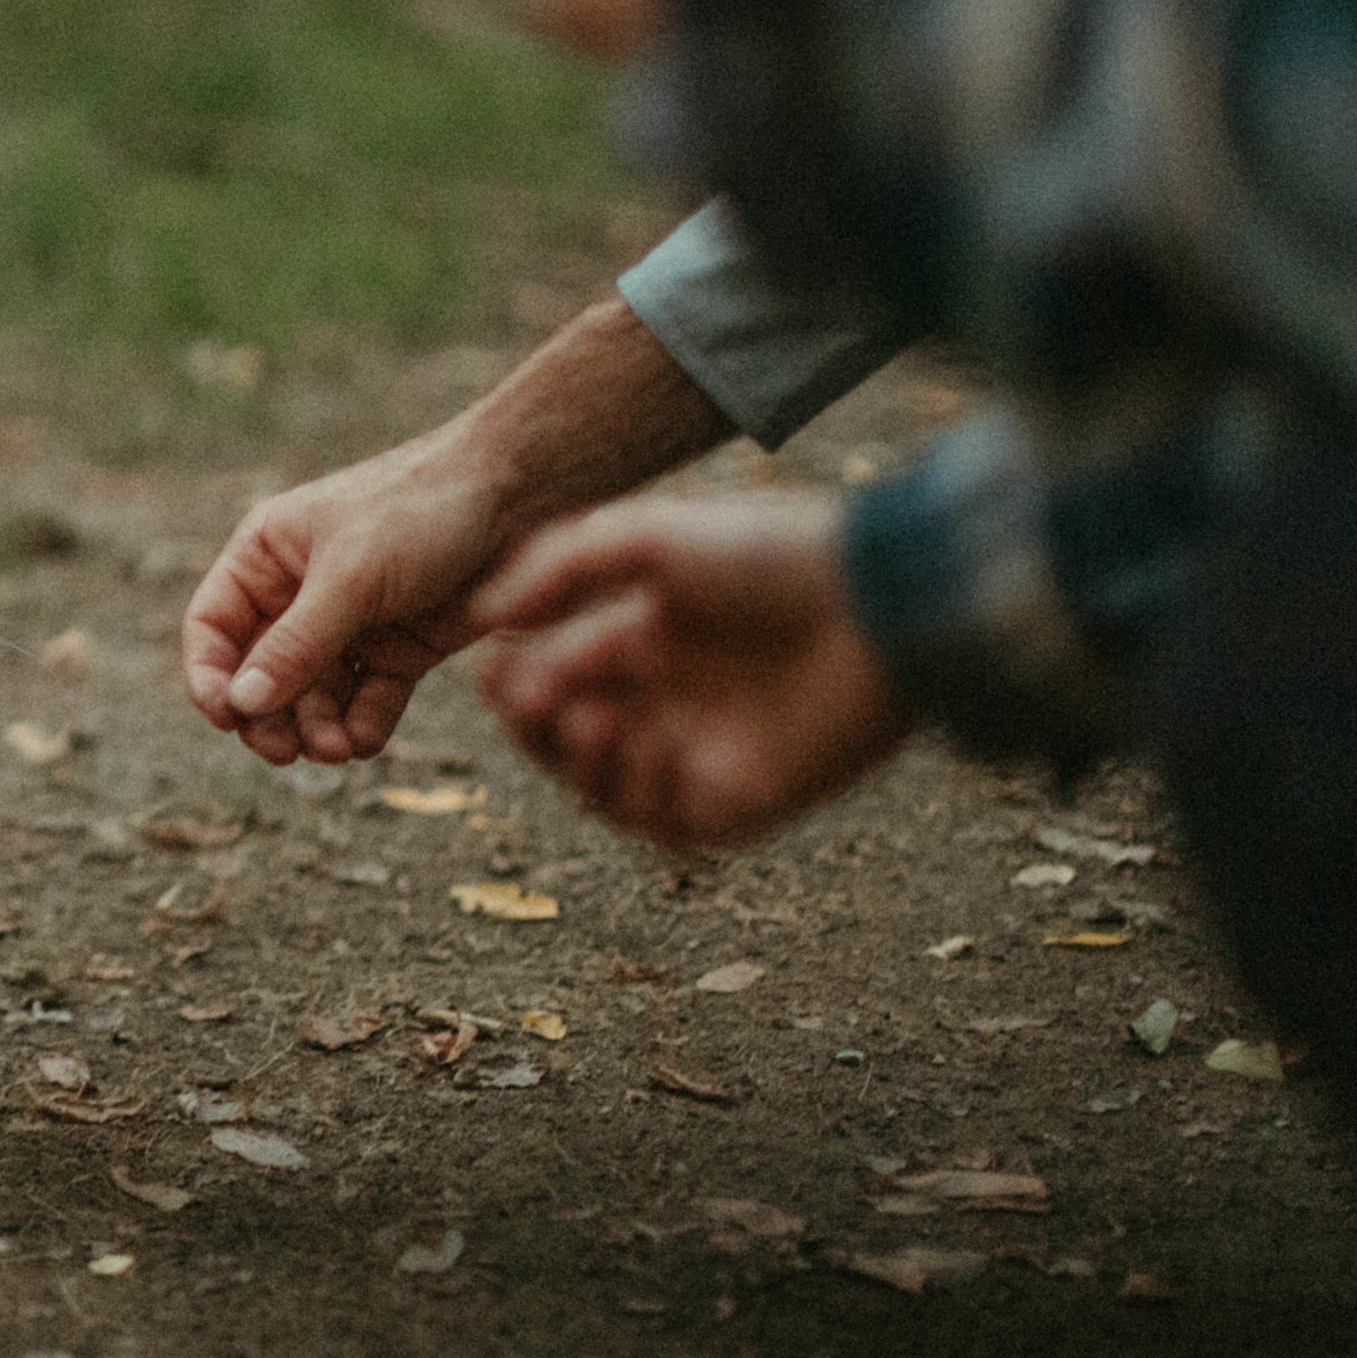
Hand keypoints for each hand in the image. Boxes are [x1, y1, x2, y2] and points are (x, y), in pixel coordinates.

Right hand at [185, 434, 502, 766]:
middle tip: (287, 752)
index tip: (226, 718)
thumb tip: (242, 704)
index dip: (210, 676)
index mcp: (267, 556)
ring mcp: (349, 626)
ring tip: (338, 749)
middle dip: (269, 717)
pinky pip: (365, 702)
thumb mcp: (351, 575)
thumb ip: (296, 644)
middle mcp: (299, 593)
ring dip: (317, 730)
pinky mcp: (397, 650)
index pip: (213, 627)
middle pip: (259, 676)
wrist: (520, 498)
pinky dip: (362, 727)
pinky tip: (365, 739)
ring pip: (311, 698)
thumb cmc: (420, 510)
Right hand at [467, 491, 909, 853]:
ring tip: (592, 719)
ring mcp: (700, 758)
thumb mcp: (645, 536)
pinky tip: (652, 745)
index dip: (512, 681)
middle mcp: (666, 704)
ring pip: (601, 789)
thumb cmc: (767, 556)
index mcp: (641, 641)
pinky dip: (641, 790)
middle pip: (561, 741)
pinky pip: (663, 821)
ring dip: (579, 761)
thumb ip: (555, 567)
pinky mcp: (740, 805)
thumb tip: (481, 620)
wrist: (875, 603)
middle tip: (529, 699)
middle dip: (533, 725)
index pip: (549, 677)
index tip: (492, 668)